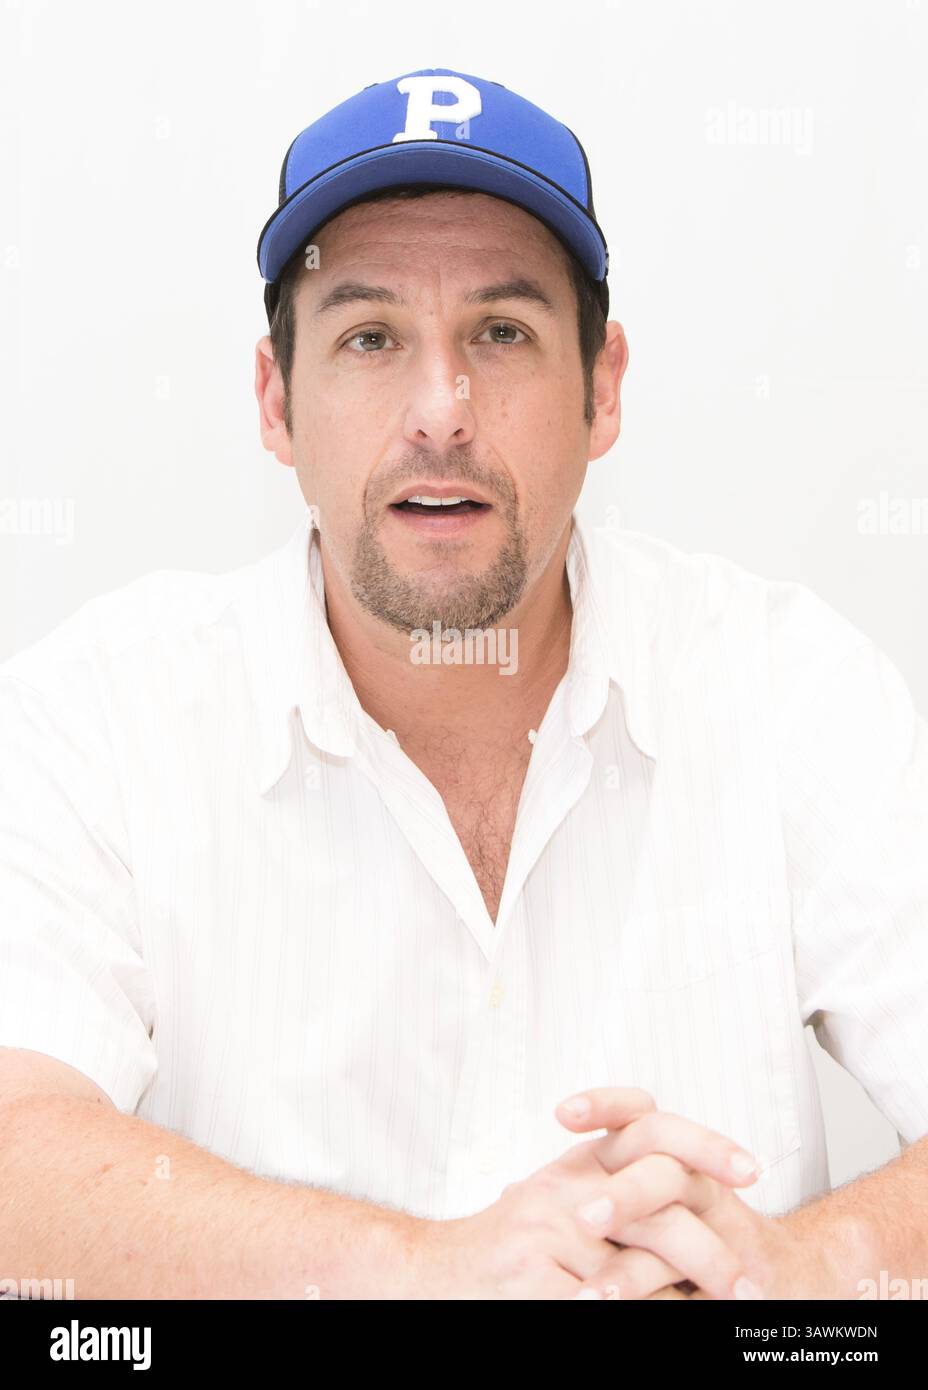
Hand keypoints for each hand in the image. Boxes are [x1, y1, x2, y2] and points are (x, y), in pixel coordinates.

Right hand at [408, 1087, 761, 1298]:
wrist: (431, 1275)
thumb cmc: (508, 1255)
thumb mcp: (562, 1212)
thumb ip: (619, 1207)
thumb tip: (698, 1225)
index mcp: (578, 1164)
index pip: (646, 1124)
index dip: (703, 1143)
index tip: (751, 1170)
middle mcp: (564, 1186)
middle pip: (657, 1195)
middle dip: (711, 1245)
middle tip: (749, 1284)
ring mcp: (548, 1230)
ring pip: (638, 1261)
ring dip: (685, 1294)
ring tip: (726, 1309)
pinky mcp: (534, 1276)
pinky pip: (606, 1299)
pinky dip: (643, 1312)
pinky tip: (667, 1316)